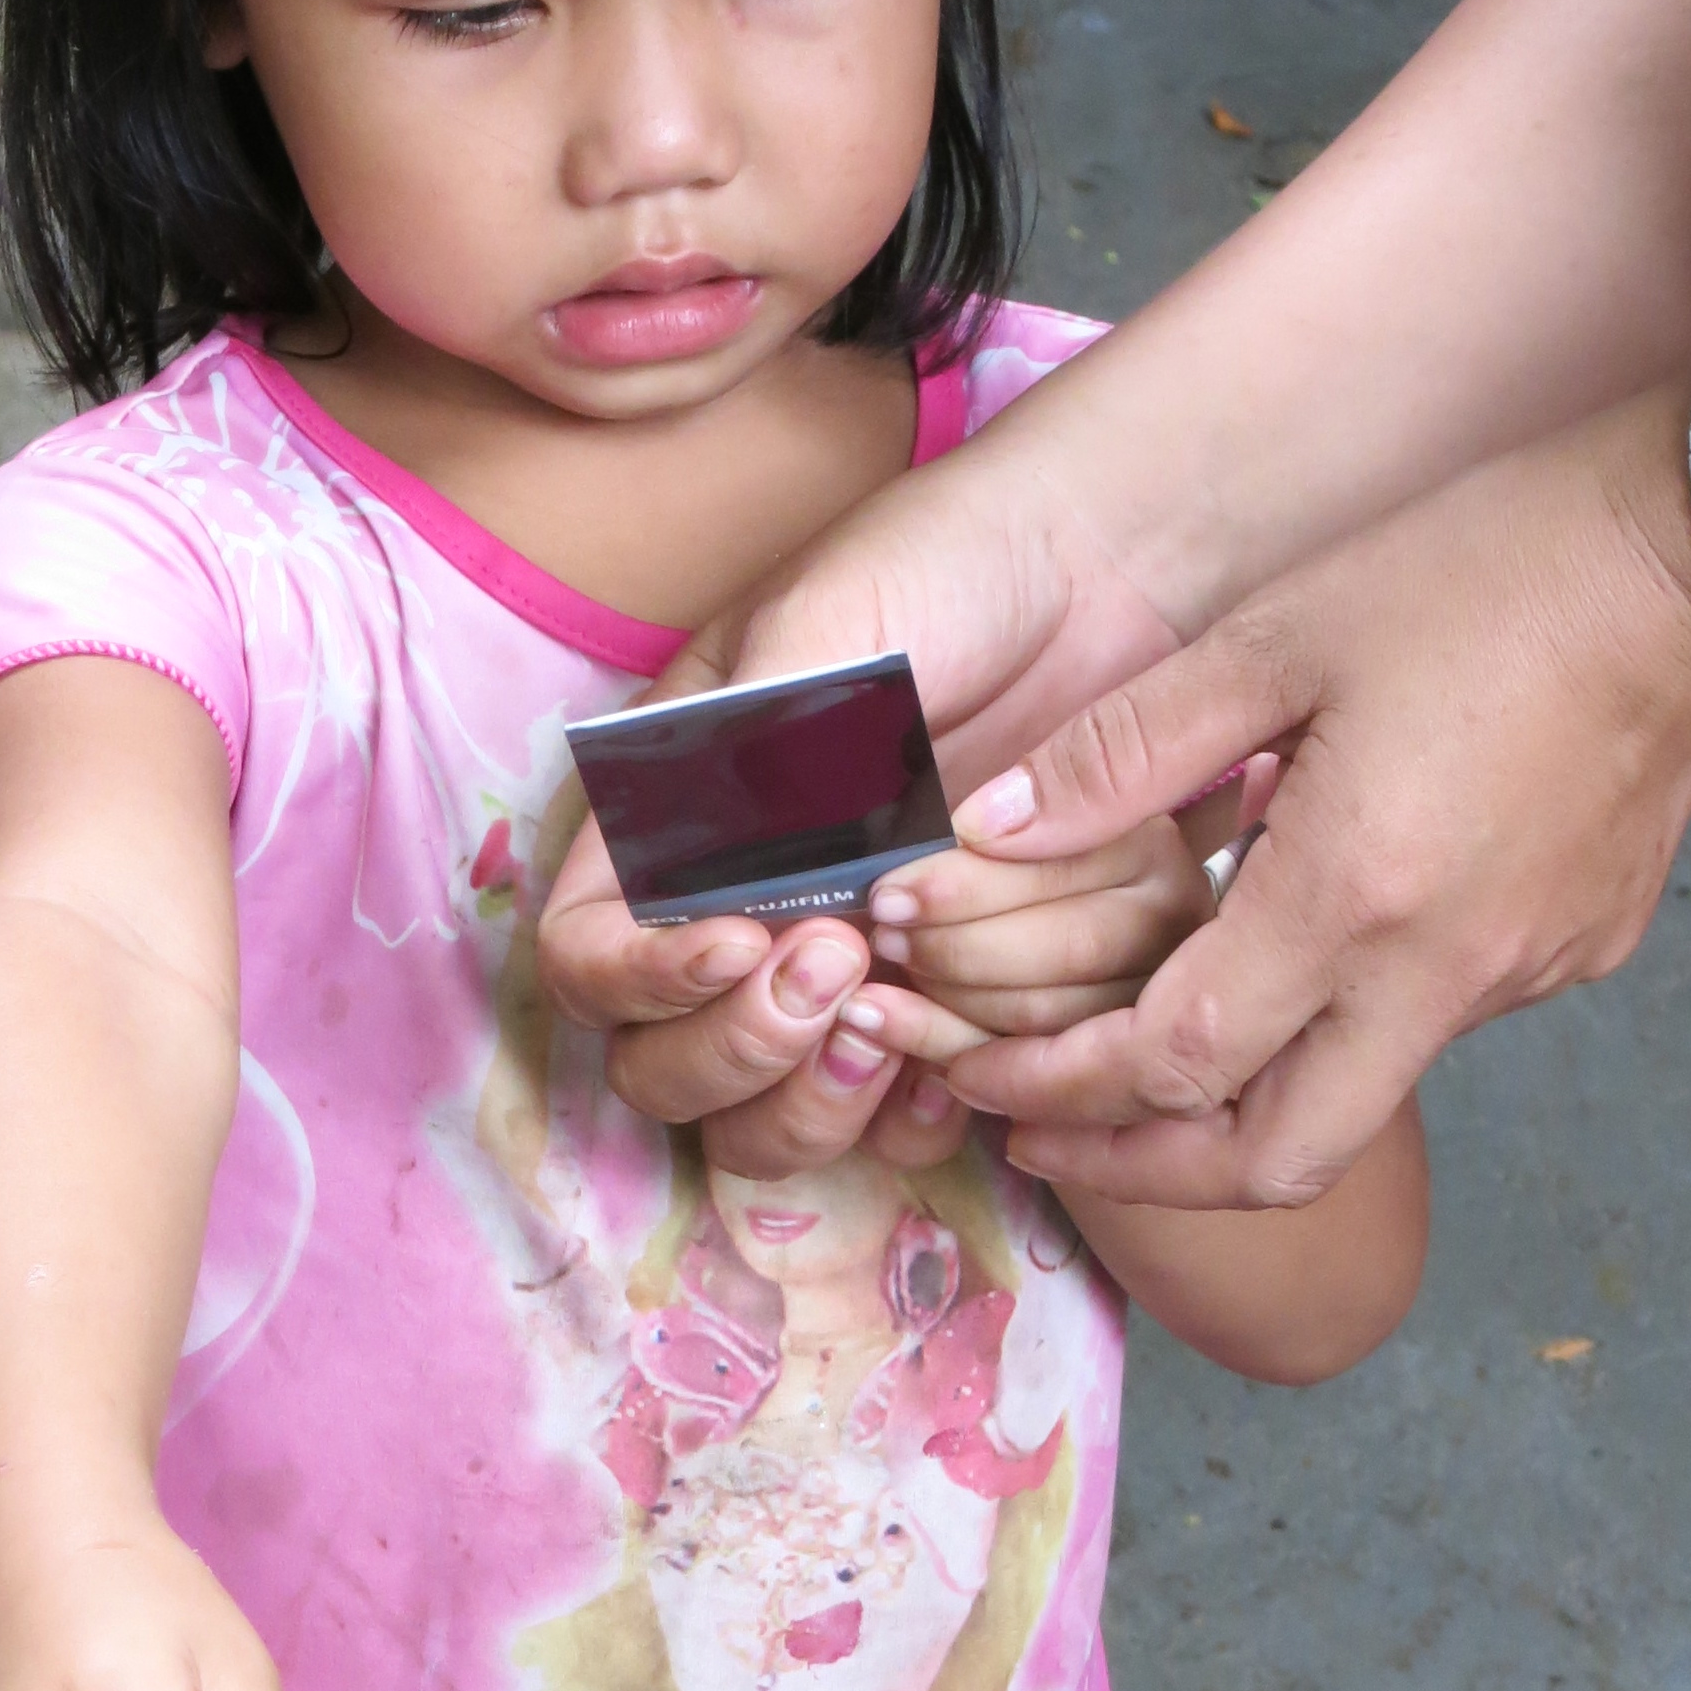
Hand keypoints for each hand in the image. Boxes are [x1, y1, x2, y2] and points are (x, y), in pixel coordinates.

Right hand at [537, 437, 1179, 1176]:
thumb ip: (756, 747)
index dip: (639, 978)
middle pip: (658, 1069)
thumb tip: (713, 873)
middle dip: (735, 1047)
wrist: (1103, 570)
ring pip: (762, 1124)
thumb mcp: (830, 627)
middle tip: (841, 964)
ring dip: (813, 1103)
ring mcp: (833, 975)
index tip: (742, 941)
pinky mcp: (935, 1006)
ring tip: (892, 1022)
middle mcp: (734, 916)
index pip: (587, 951)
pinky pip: (891, 1121)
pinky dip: (911, 1113)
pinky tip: (956, 1056)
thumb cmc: (949, 566)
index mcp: (669, 820)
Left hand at [941, 383, 1690, 1207]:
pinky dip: (1337, 1024)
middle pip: (1271, 1160)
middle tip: (1045, 1137)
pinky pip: (1431, 1026)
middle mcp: (1442, 970)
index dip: (1057, 1088)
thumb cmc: (1479, 569)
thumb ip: (1124, 750)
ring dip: (1236, 1105)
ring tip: (1137, 1054)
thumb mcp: (1271, 638)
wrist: (1687, 555)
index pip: (1173, 1063)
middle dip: (1141, 1170)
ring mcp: (1522, 971)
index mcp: (1352, 894)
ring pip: (1354, 1102)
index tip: (981, 1082)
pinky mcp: (1571, 949)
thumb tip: (991, 829)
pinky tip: (1285, 950)